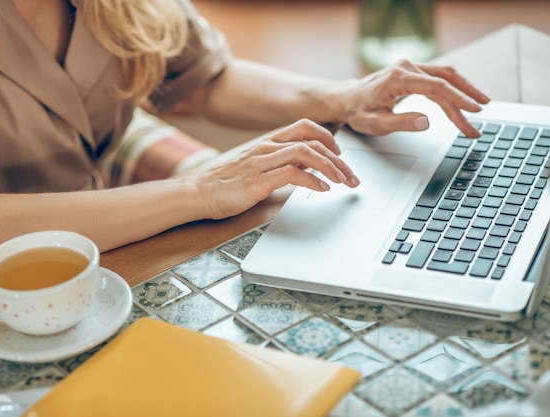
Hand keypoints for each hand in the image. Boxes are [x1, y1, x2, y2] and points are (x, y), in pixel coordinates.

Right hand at [194, 119, 358, 219]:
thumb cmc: (226, 184)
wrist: (198, 193)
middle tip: (351, 175)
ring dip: (330, 167)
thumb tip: (307, 167)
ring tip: (342, 181)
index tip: (341, 155)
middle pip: (311, 140)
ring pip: (305, 153)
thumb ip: (281, 164)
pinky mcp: (258, 181)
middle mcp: (266, 148)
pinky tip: (322, 189)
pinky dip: (312, 180)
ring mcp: (261, 162)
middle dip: (337, 157)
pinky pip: (292, 174)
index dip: (328, 137)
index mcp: (267, 143)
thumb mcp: (257, 168)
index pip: (304, 127)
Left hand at [340, 59, 489, 137]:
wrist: (347, 99)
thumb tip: (426, 122)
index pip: (436, 87)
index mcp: (398, 78)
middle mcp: (407, 67)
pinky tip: (463, 101)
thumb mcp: (375, 124)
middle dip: (466, 98)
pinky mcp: (413, 72)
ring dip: (464, 91)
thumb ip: (400, 123)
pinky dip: (453, 90)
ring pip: (446, 76)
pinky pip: (439, 78)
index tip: (473, 110)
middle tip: (480, 115)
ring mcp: (411, 67)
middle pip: (446, 79)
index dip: (457, 99)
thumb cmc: (359, 112)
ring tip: (478, 109)